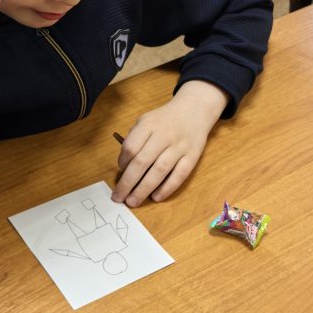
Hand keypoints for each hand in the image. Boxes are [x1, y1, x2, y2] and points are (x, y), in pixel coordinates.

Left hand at [111, 81, 228, 206]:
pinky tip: (156, 197)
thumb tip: (124, 166)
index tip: (120, 171)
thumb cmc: (165, 120)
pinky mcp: (192, 156)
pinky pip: (179, 175)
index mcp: (149, 124)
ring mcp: (179, 146)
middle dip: (127, 183)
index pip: (131, 147)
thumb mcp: (146, 120)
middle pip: (142, 162)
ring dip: (144, 189)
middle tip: (119, 197)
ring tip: (133, 201)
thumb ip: (135, 139)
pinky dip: (167, 188)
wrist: (194, 110)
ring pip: (159, 171)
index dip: (122, 162)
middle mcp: (164, 135)